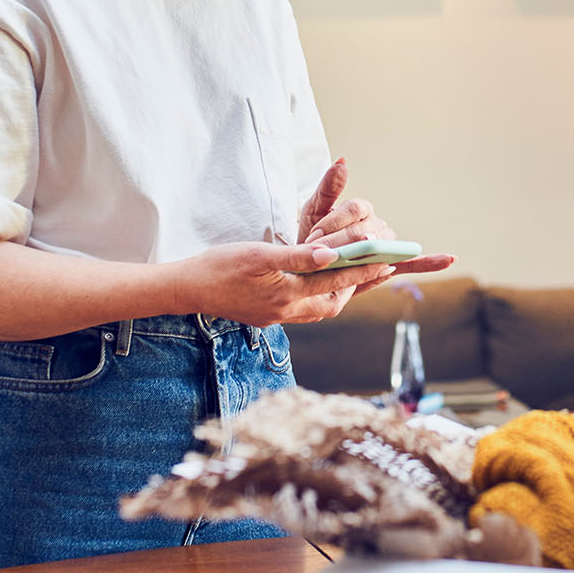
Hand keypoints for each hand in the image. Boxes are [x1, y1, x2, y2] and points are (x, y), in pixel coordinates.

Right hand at [182, 241, 397, 325]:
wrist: (186, 288)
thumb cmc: (219, 266)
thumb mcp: (259, 255)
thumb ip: (297, 256)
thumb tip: (331, 254)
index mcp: (286, 295)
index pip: (334, 281)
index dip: (363, 269)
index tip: (387, 260)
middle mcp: (285, 312)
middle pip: (332, 303)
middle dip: (355, 286)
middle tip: (375, 268)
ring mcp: (276, 318)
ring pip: (318, 309)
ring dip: (337, 292)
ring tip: (353, 275)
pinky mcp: (267, 318)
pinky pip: (302, 310)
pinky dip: (317, 297)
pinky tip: (318, 286)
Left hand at [297, 157, 455, 293]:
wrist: (312, 265)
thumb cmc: (314, 236)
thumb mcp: (314, 210)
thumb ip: (329, 188)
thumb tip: (342, 161)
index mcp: (362, 209)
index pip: (356, 209)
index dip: (336, 221)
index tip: (315, 236)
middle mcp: (378, 224)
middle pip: (367, 230)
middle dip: (342, 242)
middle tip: (322, 253)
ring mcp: (386, 245)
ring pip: (384, 247)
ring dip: (372, 254)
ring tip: (362, 256)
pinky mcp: (390, 265)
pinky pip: (413, 263)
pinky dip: (431, 262)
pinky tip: (450, 259)